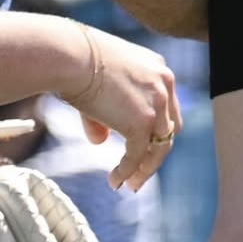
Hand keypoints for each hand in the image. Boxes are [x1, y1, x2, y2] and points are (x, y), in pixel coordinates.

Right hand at [60, 26, 181, 191]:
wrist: (72, 57)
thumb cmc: (77, 64)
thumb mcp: (99, 85)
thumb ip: (105, 115)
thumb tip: (100, 141)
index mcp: (158, 70)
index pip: (167, 106)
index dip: (156, 129)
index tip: (144, 146)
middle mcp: (165, 84)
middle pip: (169, 128)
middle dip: (156, 151)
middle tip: (141, 171)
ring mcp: (157, 104)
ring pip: (160, 146)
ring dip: (146, 168)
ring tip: (132, 184)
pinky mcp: (143, 122)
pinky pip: (138, 155)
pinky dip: (128, 171)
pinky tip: (116, 181)